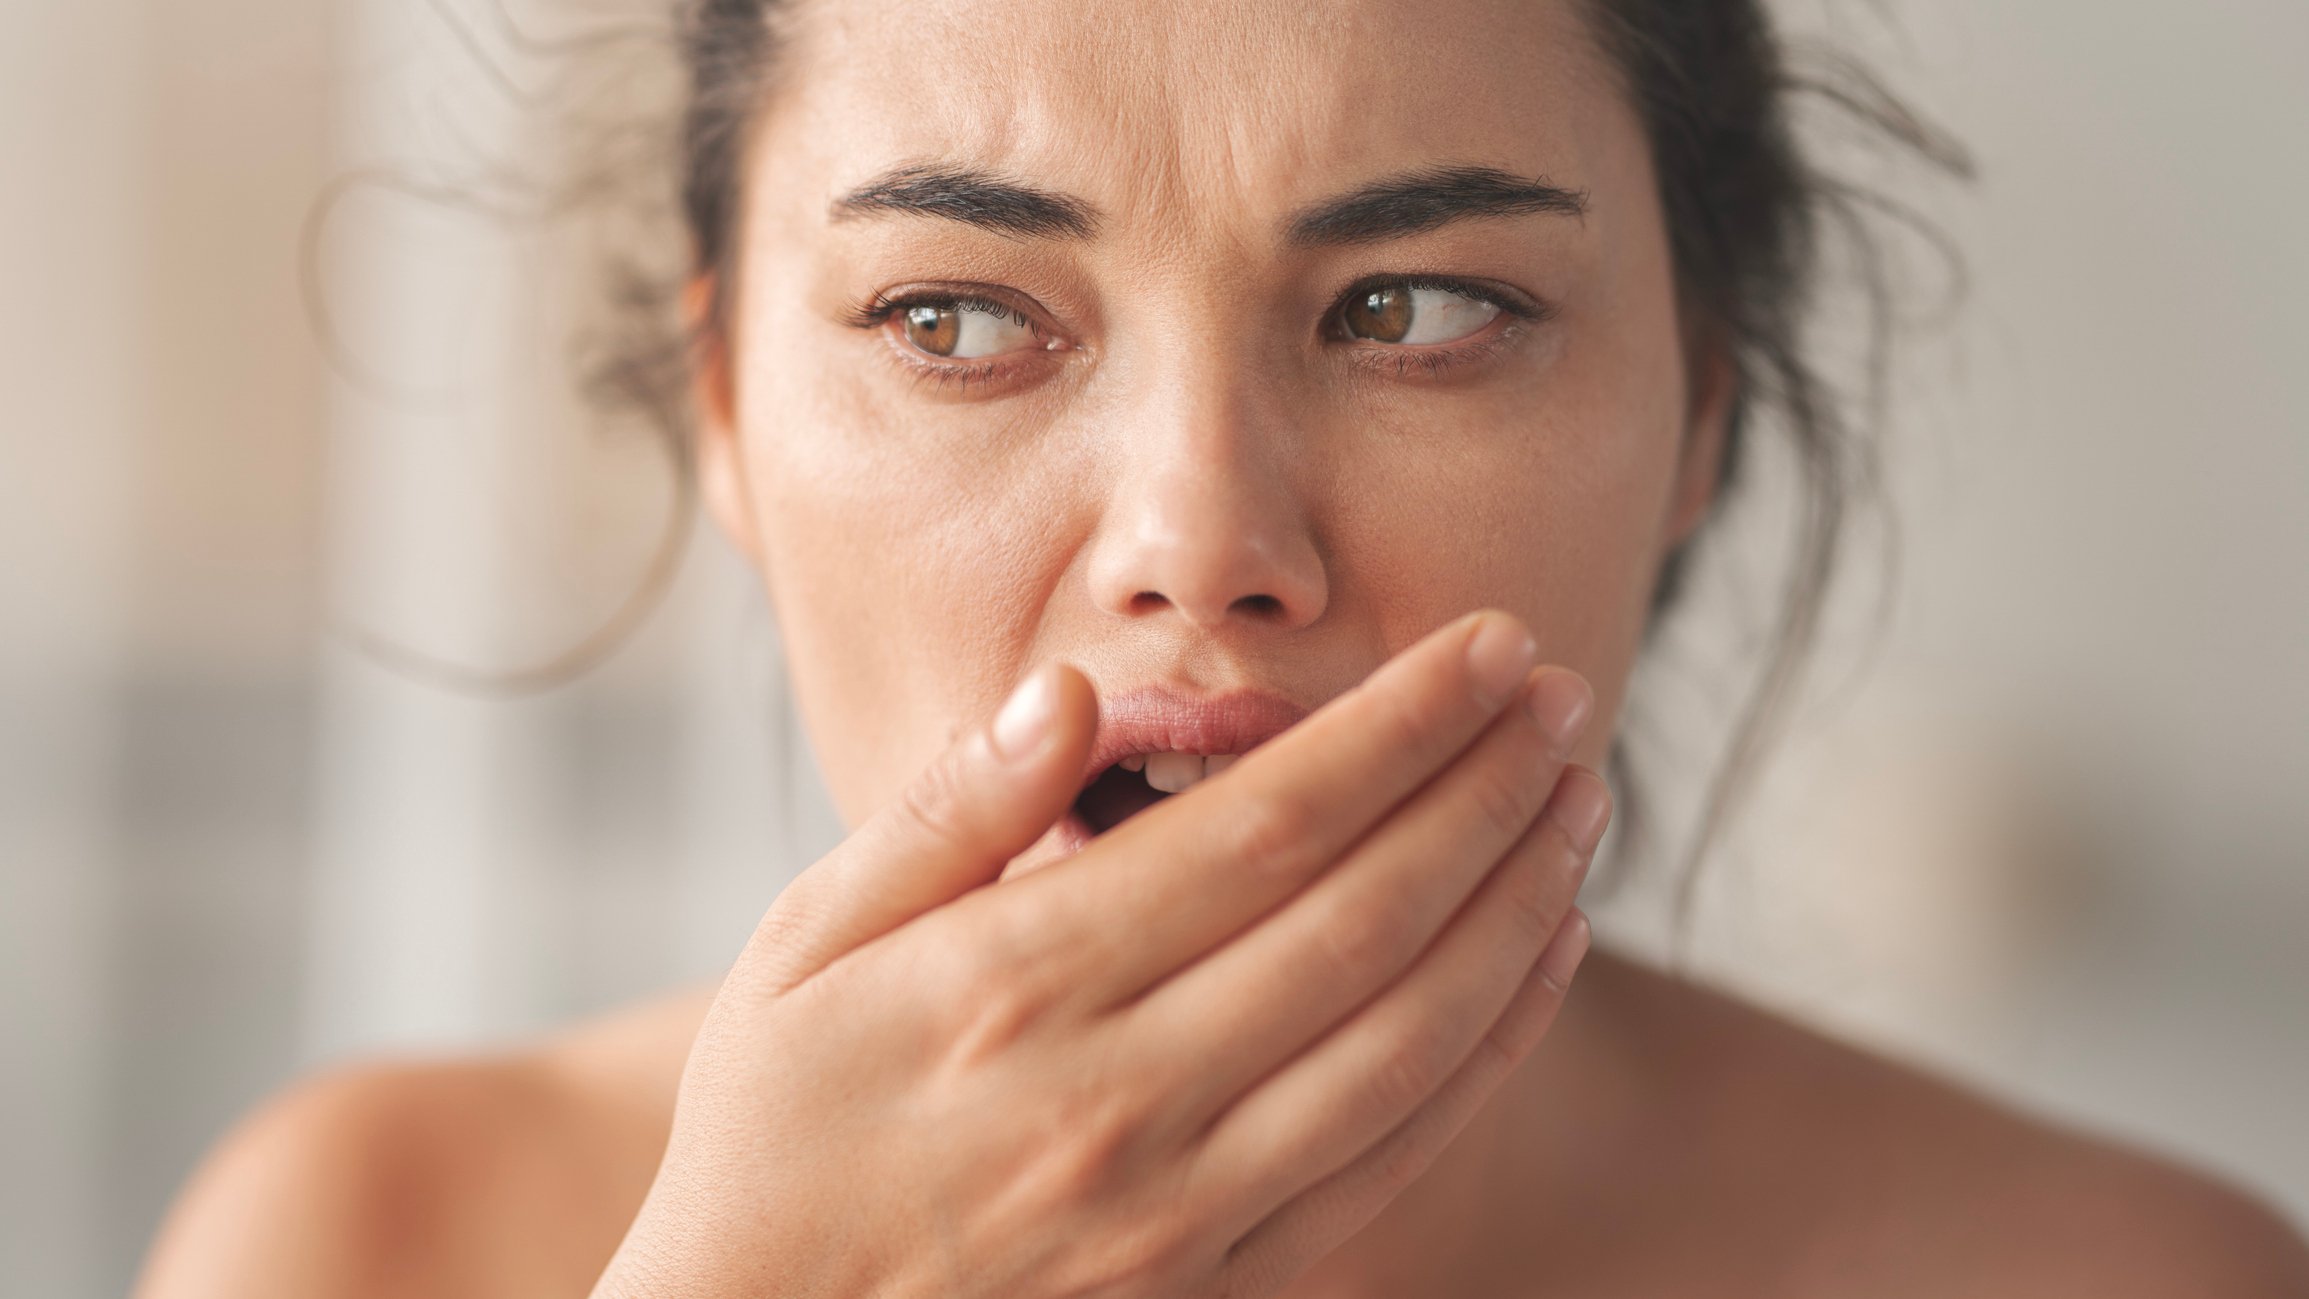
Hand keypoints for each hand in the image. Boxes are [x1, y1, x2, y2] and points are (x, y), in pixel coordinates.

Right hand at [590, 610, 1608, 1298]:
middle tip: (1564, 694)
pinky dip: (1490, 1053)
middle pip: (1366, 916)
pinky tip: (1540, 960)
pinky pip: (1394, 1157)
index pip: (1265, 827)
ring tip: (1579, 802)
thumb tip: (1068, 695)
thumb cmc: (773, 1137)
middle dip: (1486, 788)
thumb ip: (943, 818)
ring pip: (1409, 1035)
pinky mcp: (1222, 1283)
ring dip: (1516, 906)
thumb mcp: (798, 951)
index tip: (1484, 648)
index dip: (1397, 729)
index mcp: (1021, 987)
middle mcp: (1126, 1096)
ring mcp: (1187, 1205)